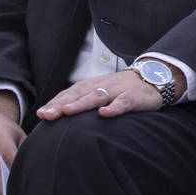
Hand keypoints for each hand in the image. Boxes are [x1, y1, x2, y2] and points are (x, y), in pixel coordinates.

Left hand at [35, 69, 164, 121]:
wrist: (154, 77)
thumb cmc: (122, 90)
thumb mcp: (102, 93)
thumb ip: (83, 102)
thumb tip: (58, 117)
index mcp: (92, 86)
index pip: (70, 94)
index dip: (56, 103)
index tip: (41, 115)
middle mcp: (102, 86)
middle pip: (79, 94)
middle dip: (62, 104)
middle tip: (47, 115)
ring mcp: (118, 90)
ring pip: (97, 96)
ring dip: (81, 103)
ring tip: (68, 111)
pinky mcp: (134, 97)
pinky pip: (123, 102)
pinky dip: (114, 108)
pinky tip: (105, 114)